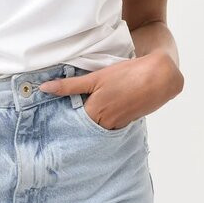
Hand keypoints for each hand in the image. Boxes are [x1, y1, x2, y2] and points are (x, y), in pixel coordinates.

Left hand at [37, 51, 183, 130]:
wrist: (160, 77)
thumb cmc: (126, 75)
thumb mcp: (95, 78)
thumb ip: (68, 86)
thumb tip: (43, 88)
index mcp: (95, 113)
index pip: (71, 124)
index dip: (61, 122)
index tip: (49, 122)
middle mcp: (106, 124)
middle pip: (84, 127)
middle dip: (73, 125)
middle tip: (58, 123)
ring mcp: (118, 126)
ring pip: (97, 127)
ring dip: (88, 123)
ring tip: (76, 116)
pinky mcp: (127, 123)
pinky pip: (110, 125)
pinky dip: (102, 121)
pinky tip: (99, 113)